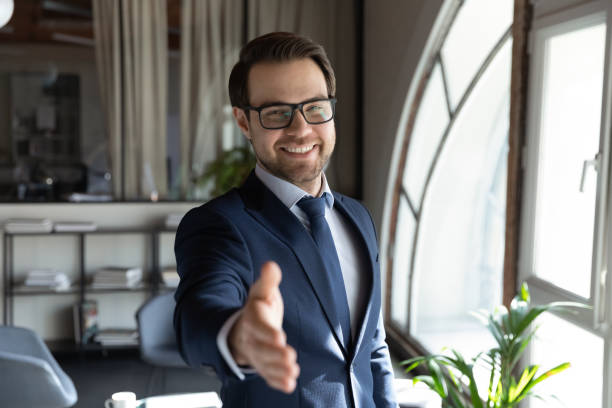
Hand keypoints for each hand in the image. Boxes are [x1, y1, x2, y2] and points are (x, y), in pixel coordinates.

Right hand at [228, 261, 299, 392]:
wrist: (245, 327)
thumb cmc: (259, 307)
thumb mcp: (261, 291)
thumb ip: (268, 281)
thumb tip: (271, 265)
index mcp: (253, 318)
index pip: (259, 326)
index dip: (268, 332)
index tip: (280, 337)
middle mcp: (252, 339)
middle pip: (261, 349)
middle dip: (275, 355)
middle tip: (290, 359)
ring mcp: (256, 354)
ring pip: (265, 365)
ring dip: (278, 370)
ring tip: (292, 374)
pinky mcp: (263, 366)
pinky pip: (267, 375)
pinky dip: (277, 381)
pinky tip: (289, 385)